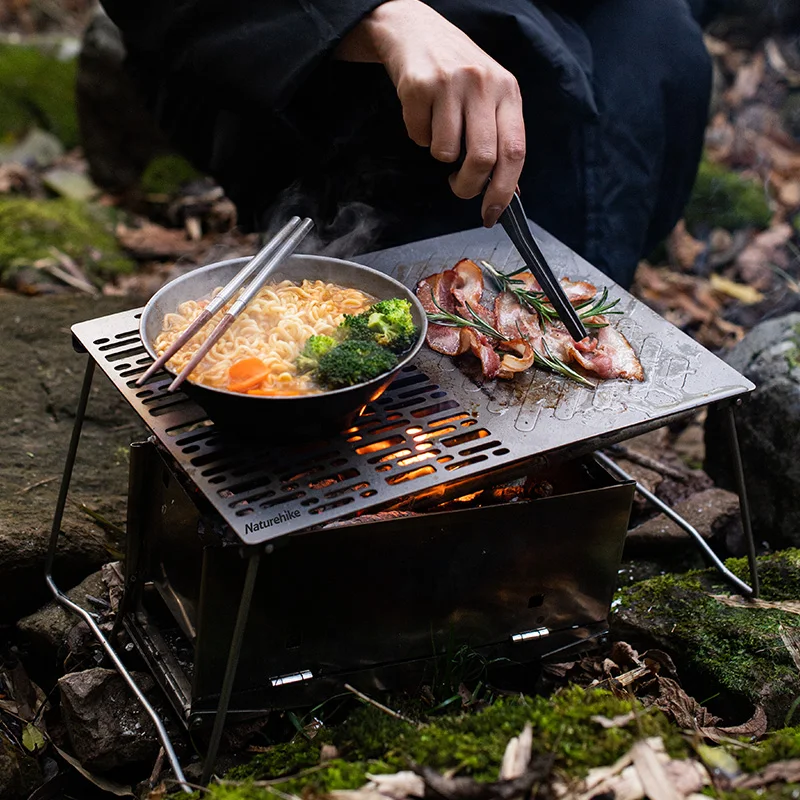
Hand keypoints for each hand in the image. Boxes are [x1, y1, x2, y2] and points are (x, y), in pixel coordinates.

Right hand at [336, 0, 525, 226]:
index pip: (515, 152)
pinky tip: (423, 114)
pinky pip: (419, 137)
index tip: (492, 214)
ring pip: (445, 153)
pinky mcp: (418, 86)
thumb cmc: (457, 71)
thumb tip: (510, 190)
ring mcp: (450, 83)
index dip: (504, 191)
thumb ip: (501, 138)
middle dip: (468, 186)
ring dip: (440, 155)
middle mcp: (483, 84)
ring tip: (440, 130)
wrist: (415, 30)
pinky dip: (419, 136)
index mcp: (508, 91)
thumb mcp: (489, 95)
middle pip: (482, 159)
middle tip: (459, 187)